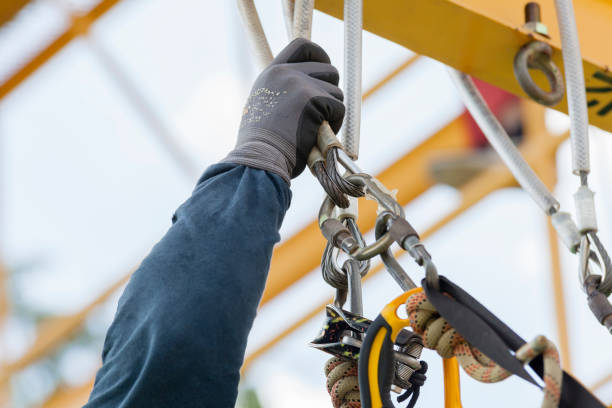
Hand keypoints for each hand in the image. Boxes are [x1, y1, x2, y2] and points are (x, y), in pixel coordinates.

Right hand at [223, 38, 344, 182]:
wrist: (259, 158)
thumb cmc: (261, 145)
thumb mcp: (264, 107)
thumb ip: (283, 92)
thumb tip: (309, 94)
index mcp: (272, 72)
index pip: (302, 45)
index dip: (319, 55)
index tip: (324, 69)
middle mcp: (286, 73)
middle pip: (328, 70)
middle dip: (331, 91)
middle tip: (324, 112)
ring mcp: (301, 84)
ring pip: (336, 92)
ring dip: (332, 112)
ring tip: (315, 130)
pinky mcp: (315, 99)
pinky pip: (339, 108)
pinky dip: (335, 124)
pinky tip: (317, 136)